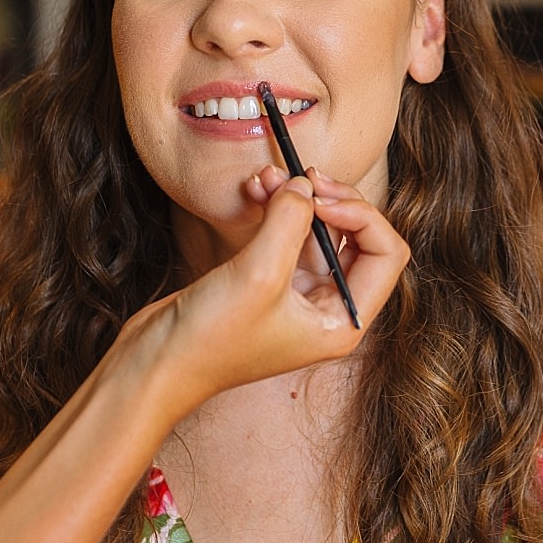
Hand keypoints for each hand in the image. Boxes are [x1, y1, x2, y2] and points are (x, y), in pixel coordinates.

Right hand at [110, 166, 408, 418]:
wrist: (155, 365)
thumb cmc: (211, 340)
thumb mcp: (259, 274)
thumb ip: (290, 221)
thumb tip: (304, 184)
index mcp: (344, 322)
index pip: (386, 254)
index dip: (362, 216)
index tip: (319, 198)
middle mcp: (328, 309)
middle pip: (358, 238)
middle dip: (331, 201)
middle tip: (302, 177)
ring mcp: (299, 295)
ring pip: (318, 231)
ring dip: (298, 199)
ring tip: (268, 177)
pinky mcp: (268, 282)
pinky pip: (286, 235)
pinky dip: (275, 209)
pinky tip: (255, 189)